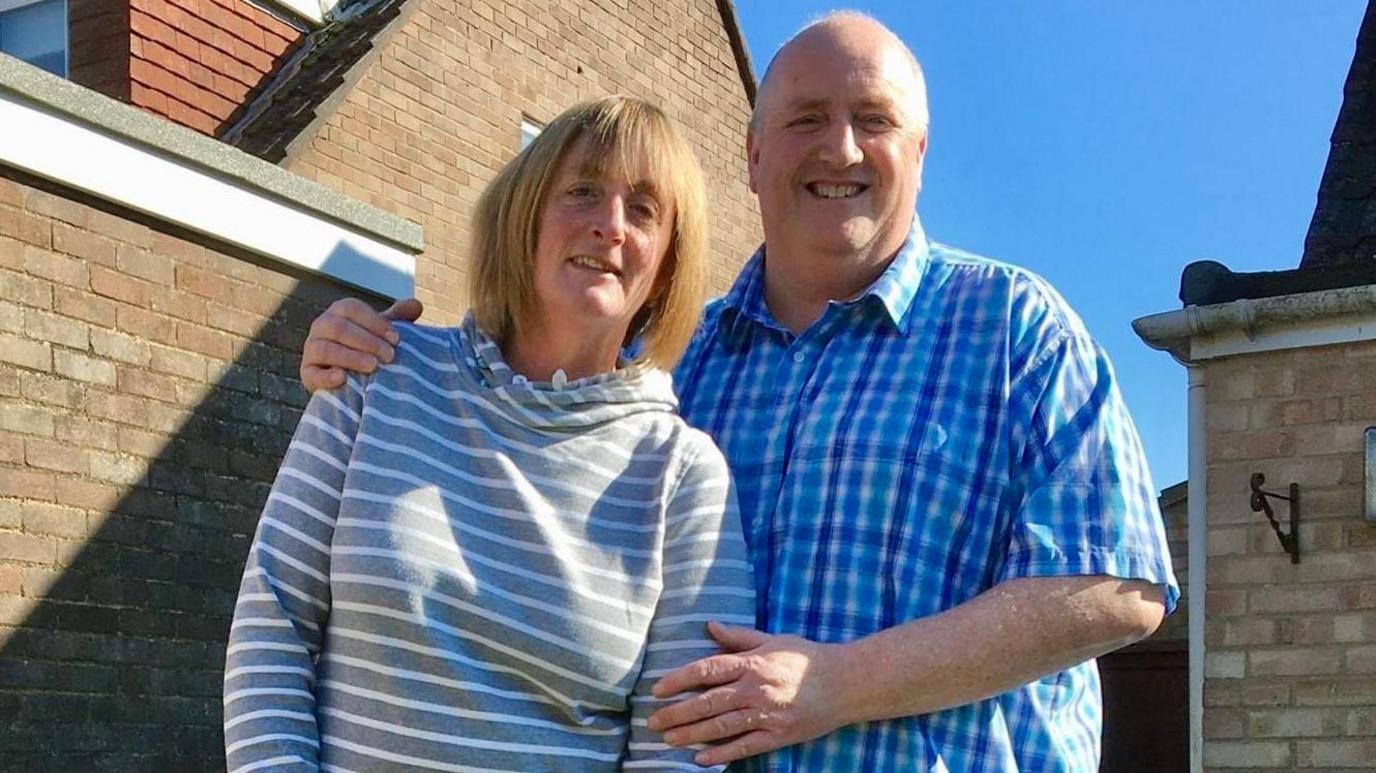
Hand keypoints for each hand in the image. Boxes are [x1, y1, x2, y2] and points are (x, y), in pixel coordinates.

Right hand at [300, 298, 422, 390]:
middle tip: (389, 356)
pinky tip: (342, 378)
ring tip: (373, 367)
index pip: (353, 309)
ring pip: (326, 349)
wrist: (351, 378)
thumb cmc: (369, 348)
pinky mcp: (307, 373)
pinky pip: (312, 373)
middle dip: (367, 341)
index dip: (375, 323)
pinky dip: (326, 376)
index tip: (397, 339)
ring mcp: (311, 350)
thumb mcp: (382, 332)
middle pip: (339, 328)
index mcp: (340, 312)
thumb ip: (397, 318)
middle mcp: (322, 326)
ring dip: (351, 357)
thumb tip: (415, 305)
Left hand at [647, 622, 852, 765]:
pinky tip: (700, 759)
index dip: (679, 679)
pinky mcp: (778, 736)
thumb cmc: (806, 658)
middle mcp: (756, 689)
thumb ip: (739, 637)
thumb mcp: (773, 640)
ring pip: (720, 726)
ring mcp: (767, 715)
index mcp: (753, 663)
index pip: (707, 669)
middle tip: (653, 720)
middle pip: (708, 702)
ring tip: (667, 739)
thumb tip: (709, 626)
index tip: (658, 689)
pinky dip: (721, 754)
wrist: (846, 683)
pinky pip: (744, 747)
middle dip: (677, 712)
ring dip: (691, 734)